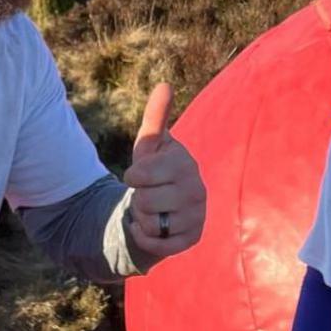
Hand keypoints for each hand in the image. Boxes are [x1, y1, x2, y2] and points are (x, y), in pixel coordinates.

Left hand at [124, 82, 205, 256]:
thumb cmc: (155, 170)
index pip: (141, 175)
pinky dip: (145, 238)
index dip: (133, 176)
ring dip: (142, 218)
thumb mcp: (150, 145)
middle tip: (149, 194)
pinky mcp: (193, 239)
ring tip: (153, 209)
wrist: (163, 205)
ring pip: (150, 224)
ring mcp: (197, 216)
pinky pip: (157, 246)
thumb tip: (165, 85)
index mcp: (185, 163)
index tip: (140, 174)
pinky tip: (151, 228)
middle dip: (138, 199)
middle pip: (144, 201)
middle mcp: (197, 189)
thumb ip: (155, 117)